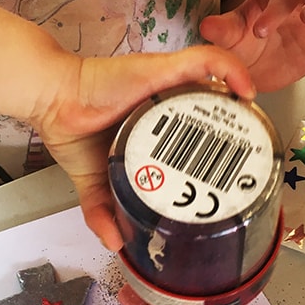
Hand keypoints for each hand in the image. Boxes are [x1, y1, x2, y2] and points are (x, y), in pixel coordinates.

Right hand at [33, 45, 254, 251]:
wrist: (52, 104)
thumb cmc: (72, 130)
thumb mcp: (93, 183)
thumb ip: (102, 212)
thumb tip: (115, 245)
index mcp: (157, 126)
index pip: (200, 133)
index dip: (224, 149)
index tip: (236, 173)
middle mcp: (167, 102)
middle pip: (215, 111)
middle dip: (237, 134)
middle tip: (247, 161)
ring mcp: (168, 84)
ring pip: (219, 84)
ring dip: (240, 105)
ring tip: (252, 132)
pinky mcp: (163, 69)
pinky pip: (207, 60)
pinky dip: (231, 71)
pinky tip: (245, 92)